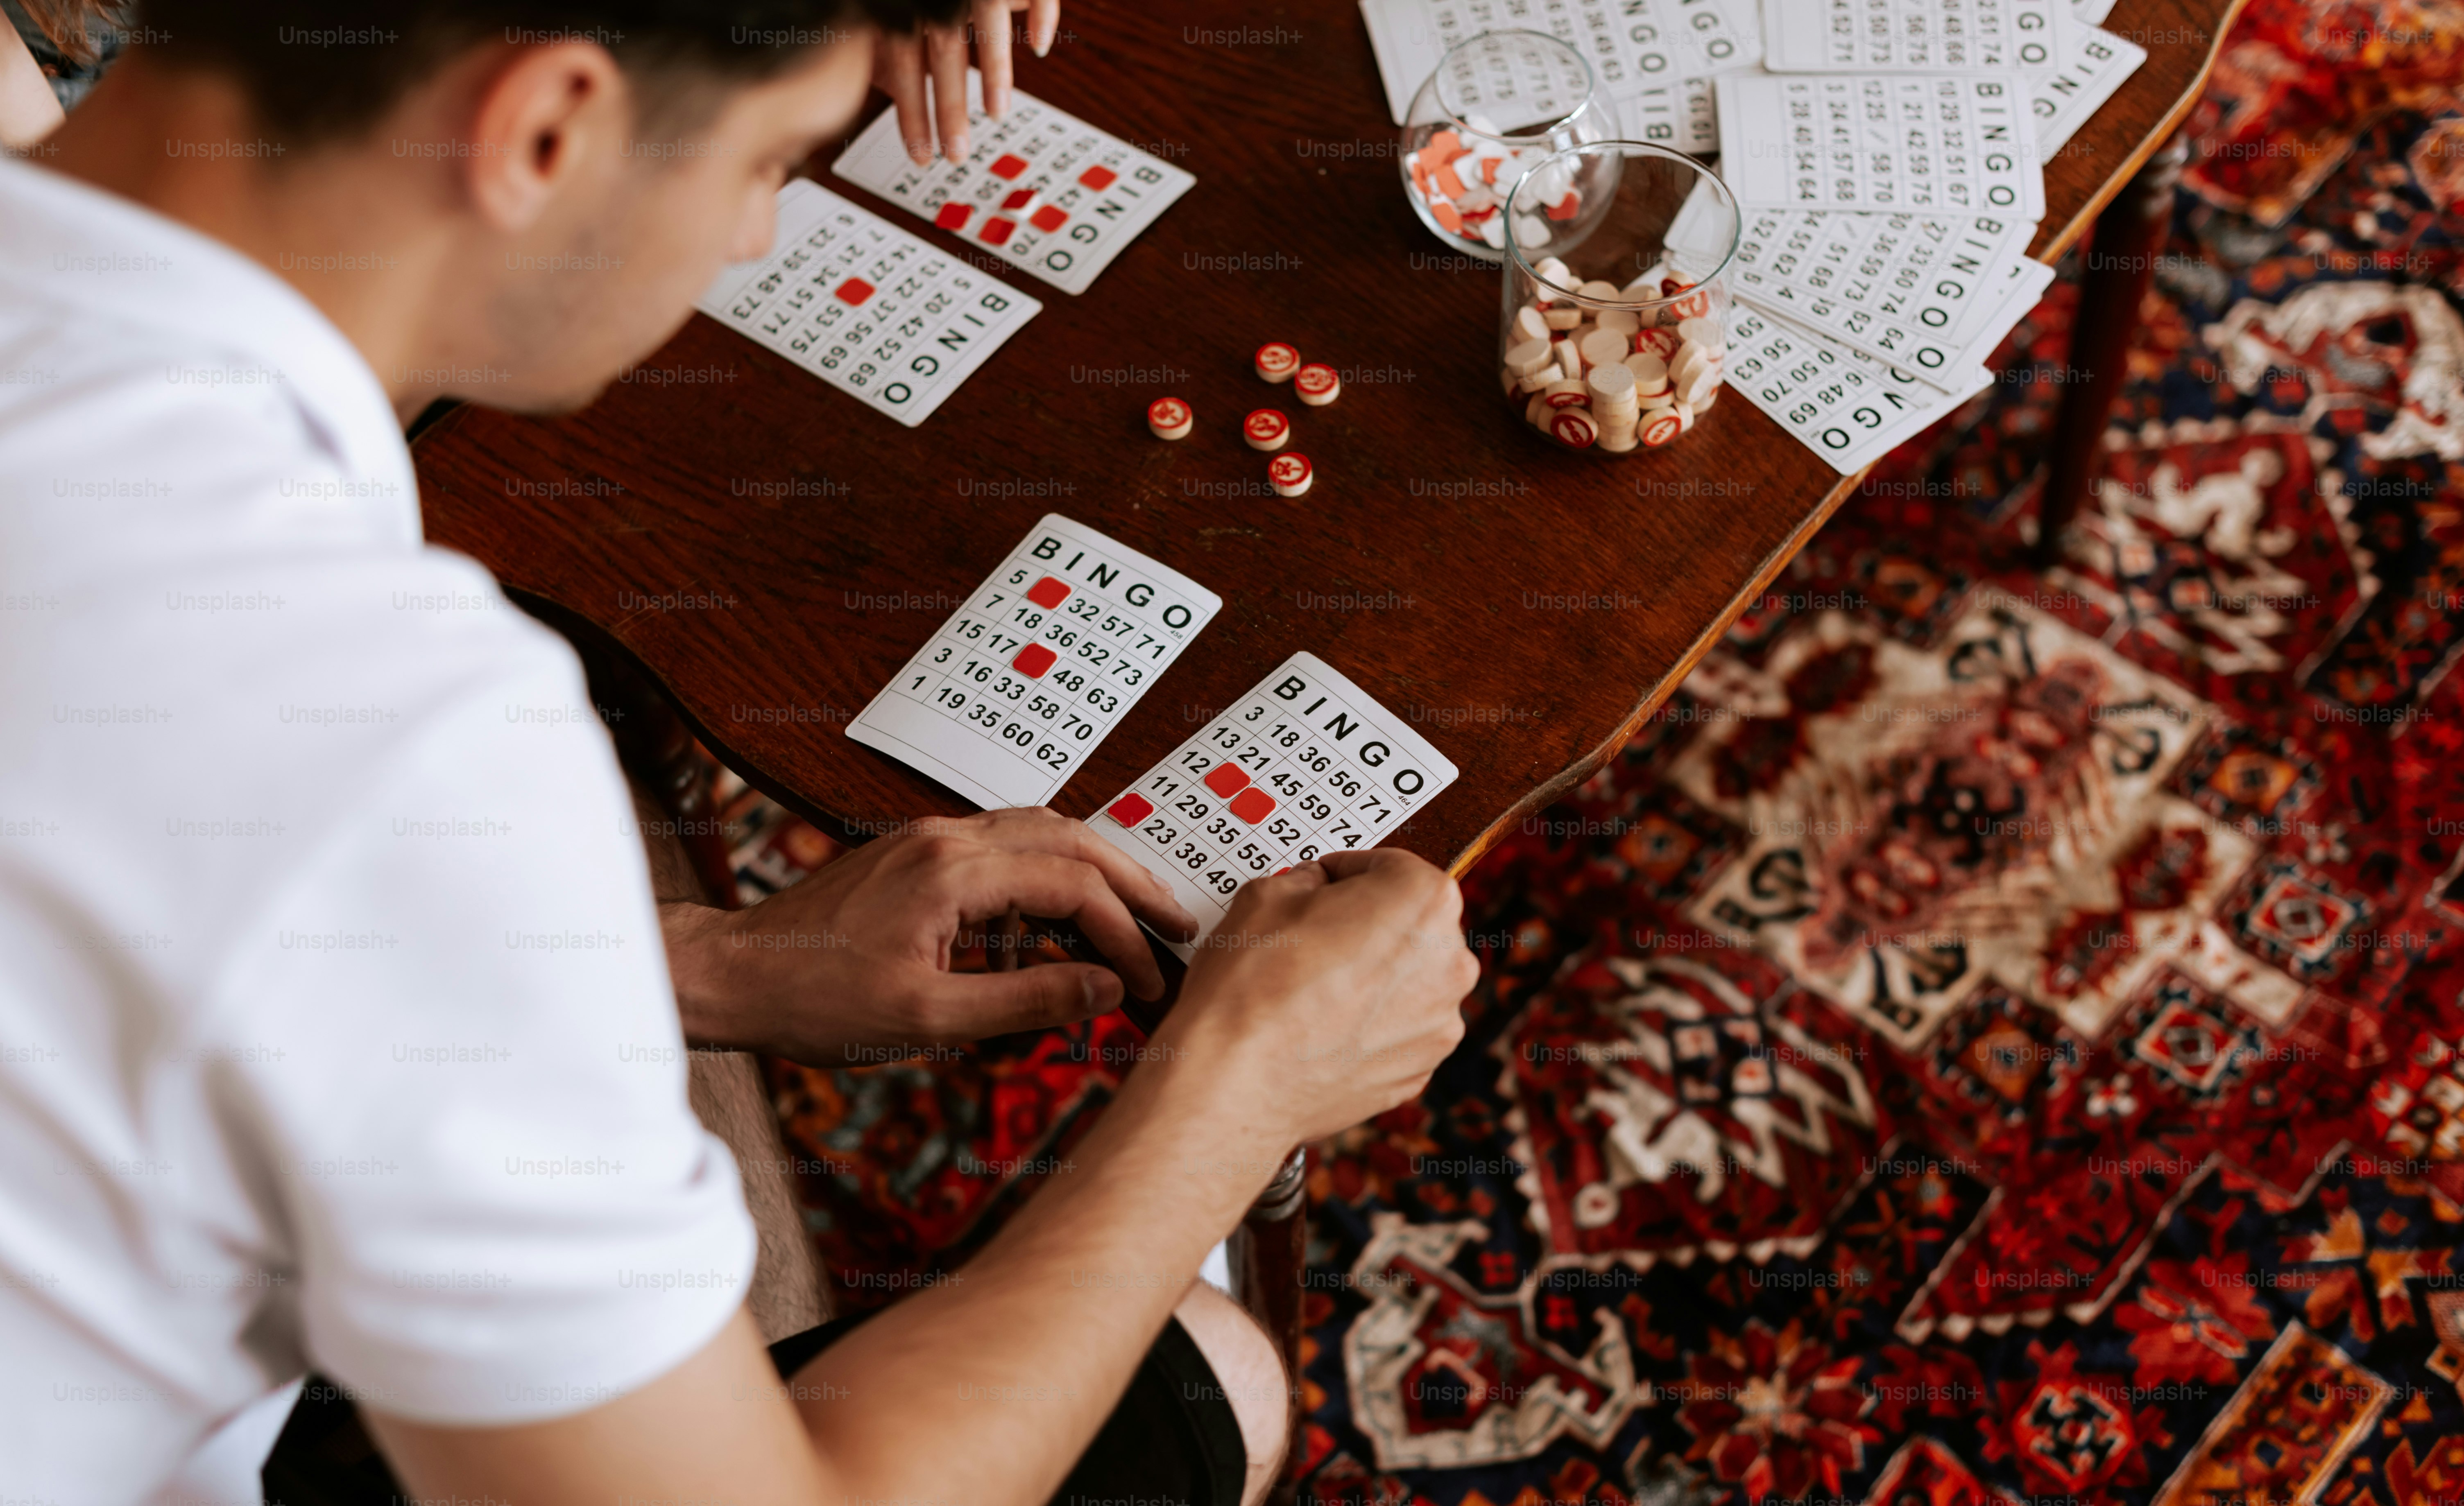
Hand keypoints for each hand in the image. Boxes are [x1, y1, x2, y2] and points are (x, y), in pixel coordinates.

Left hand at [664, 807, 1195, 1064]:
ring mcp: (928, 842)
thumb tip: (1104, 987)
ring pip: (1037, 837)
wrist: (731, 974)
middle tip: (1176, 923)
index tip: (1151, 979)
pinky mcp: (915, 858)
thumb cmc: (814, 1001)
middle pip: (1068, 838)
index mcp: (953, 872)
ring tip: (1126, 926)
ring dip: (1089, 877)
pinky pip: (999, 856)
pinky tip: (1042, 941)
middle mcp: (945, 839)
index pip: (1072, 885)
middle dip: (1128, 881)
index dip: (1123, 932)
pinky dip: (1039, 889)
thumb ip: (1025, 999)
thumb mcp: (928, 1020)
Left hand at [871, 0, 1062, 164]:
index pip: (902, 60)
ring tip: (997, 114)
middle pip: (941, 51)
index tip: (919, 154)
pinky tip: (1040, 47)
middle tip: (956, 154)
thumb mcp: (895, 7)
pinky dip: (1042, 16)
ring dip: (994, 74)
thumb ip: (890, 33)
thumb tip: (886, 80)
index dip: (910, 111)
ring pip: (985, 22)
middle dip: (948, 109)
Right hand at [1157, 850, 1476, 1146]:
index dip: (1346, 872)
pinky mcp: (1420, 1070)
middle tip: (1311, 936)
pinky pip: (1398, 1030)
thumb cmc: (1251, 985)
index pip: (1389, 867)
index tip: (1322, 883)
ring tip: (1312, 988)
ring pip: (1406, 981)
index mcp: (1423, 900)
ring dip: (1370, 976)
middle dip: (1365, 925)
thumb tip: (1317, 889)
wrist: (1235, 1081)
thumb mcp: (1267, 894)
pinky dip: (1368, 1025)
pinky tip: (1322, 1027)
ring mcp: (1439, 1022)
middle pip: (1407, 926)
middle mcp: (1450, 961)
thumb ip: (1308, 879)